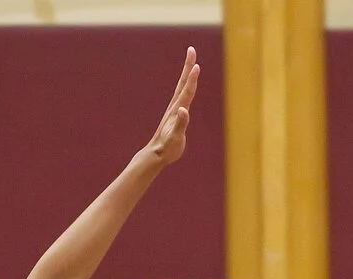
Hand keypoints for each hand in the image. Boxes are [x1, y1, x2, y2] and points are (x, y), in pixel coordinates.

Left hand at [139, 48, 201, 165]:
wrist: (156, 154)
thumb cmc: (167, 148)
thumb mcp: (175, 138)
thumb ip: (180, 124)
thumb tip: (183, 110)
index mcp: (177, 110)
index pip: (187, 91)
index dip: (192, 79)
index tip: (197, 65)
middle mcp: (175, 106)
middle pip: (183, 83)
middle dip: (188, 66)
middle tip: (191, 50)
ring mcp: (175, 109)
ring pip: (182, 87)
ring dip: (187, 73)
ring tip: (192, 62)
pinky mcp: (175, 114)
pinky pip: (183, 95)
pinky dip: (187, 86)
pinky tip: (189, 84)